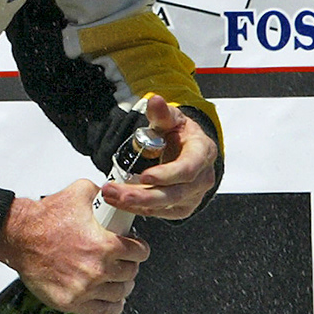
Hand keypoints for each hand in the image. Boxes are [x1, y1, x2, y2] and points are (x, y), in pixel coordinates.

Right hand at [0, 180, 148, 313]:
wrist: (17, 236)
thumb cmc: (42, 220)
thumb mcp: (76, 193)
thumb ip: (99, 192)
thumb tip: (111, 192)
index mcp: (103, 245)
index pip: (140, 253)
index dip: (139, 248)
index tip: (135, 248)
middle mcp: (96, 269)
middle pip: (131, 273)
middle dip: (129, 265)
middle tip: (122, 261)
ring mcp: (84, 288)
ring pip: (120, 293)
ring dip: (120, 285)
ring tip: (115, 278)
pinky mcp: (71, 301)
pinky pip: (105, 311)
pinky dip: (111, 304)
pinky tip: (108, 296)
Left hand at [95, 94, 217, 221]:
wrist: (186, 148)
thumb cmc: (180, 133)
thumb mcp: (172, 118)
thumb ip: (162, 113)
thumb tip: (156, 101)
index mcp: (202, 153)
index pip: (188, 169)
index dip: (167, 175)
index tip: (145, 176)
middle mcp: (202, 178)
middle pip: (175, 193)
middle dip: (143, 196)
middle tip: (116, 192)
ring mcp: (193, 195)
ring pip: (165, 205)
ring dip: (136, 204)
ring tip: (111, 195)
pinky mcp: (181, 206)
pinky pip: (160, 212)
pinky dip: (139, 210)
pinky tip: (120, 202)